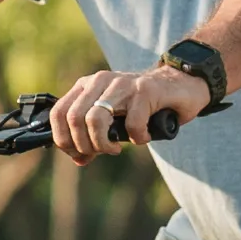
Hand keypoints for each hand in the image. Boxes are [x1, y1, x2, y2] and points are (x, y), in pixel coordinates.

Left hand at [49, 63, 210, 164]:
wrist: (182, 85)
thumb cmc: (145, 106)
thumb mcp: (114, 120)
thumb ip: (93, 136)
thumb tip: (79, 158)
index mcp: (87, 86)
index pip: (59, 113)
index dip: (64, 139)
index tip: (79, 153)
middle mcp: (101, 81)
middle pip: (74, 118)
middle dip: (84, 145)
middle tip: (102, 152)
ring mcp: (122, 84)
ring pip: (95, 119)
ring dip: (104, 143)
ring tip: (116, 149)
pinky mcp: (145, 90)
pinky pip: (131, 124)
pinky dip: (137, 138)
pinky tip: (143, 137)